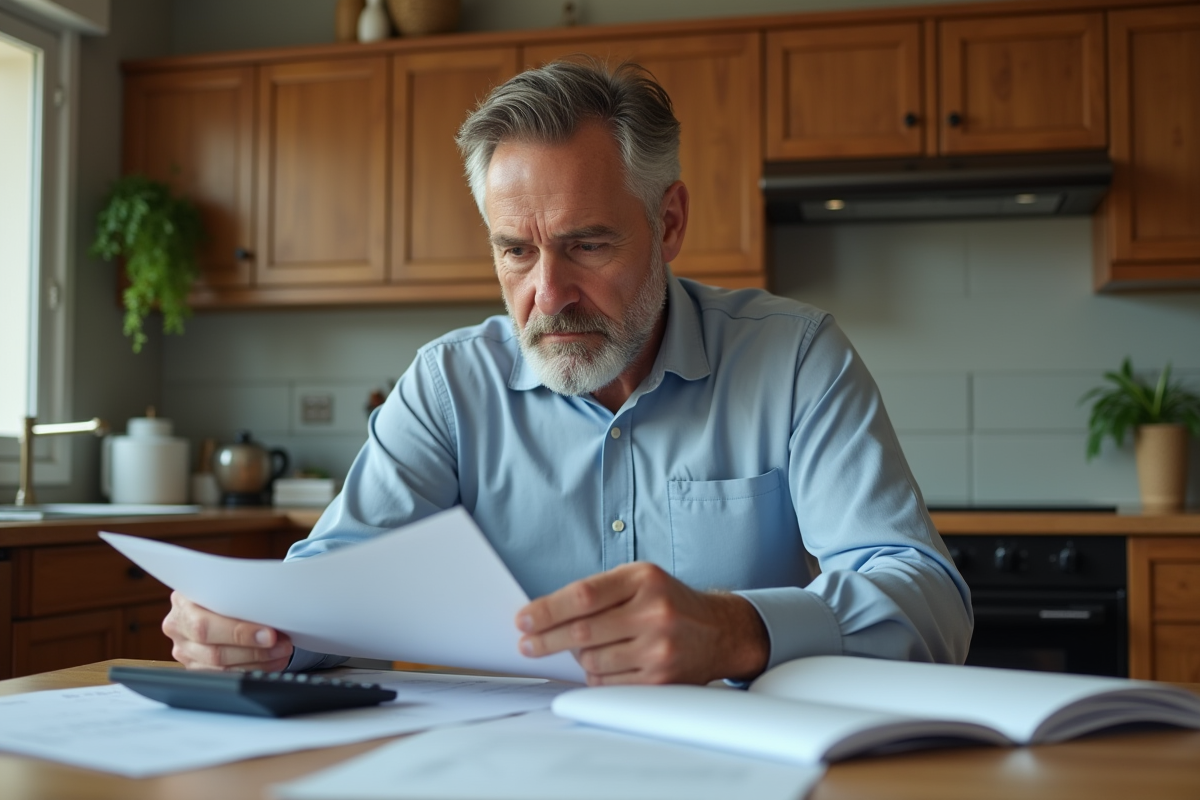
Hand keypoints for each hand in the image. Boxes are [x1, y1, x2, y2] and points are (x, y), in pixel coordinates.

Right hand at [162, 590, 293, 670]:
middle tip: (281, 645)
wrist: (215, 594)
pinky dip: (253, 669)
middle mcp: (178, 628)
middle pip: (214, 652)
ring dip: (258, 662)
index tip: (270, 635)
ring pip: (221, 668)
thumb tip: (274, 610)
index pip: (205, 625)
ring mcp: (185, 651)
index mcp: (182, 602)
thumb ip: (241, 595)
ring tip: (281, 652)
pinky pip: (225, 676)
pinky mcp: (196, 666)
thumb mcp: (228, 582)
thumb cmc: (225, 587)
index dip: (239, 633)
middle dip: (254, 651)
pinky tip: (272, 662)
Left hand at [515, 562, 768, 685]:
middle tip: (527, 644)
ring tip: (583, 649)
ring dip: (577, 658)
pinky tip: (604, 663)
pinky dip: (596, 676)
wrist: (719, 631)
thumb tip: (545, 615)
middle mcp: (655, 612)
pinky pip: (608, 684)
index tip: (524, 620)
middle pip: (582, 632)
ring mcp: (660, 649)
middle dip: (546, 640)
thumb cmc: (668, 602)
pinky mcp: (661, 680)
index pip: (584, 595)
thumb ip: (598, 591)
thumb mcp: (638, 579)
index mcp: (644, 580)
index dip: (547, 610)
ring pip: (592, 661)